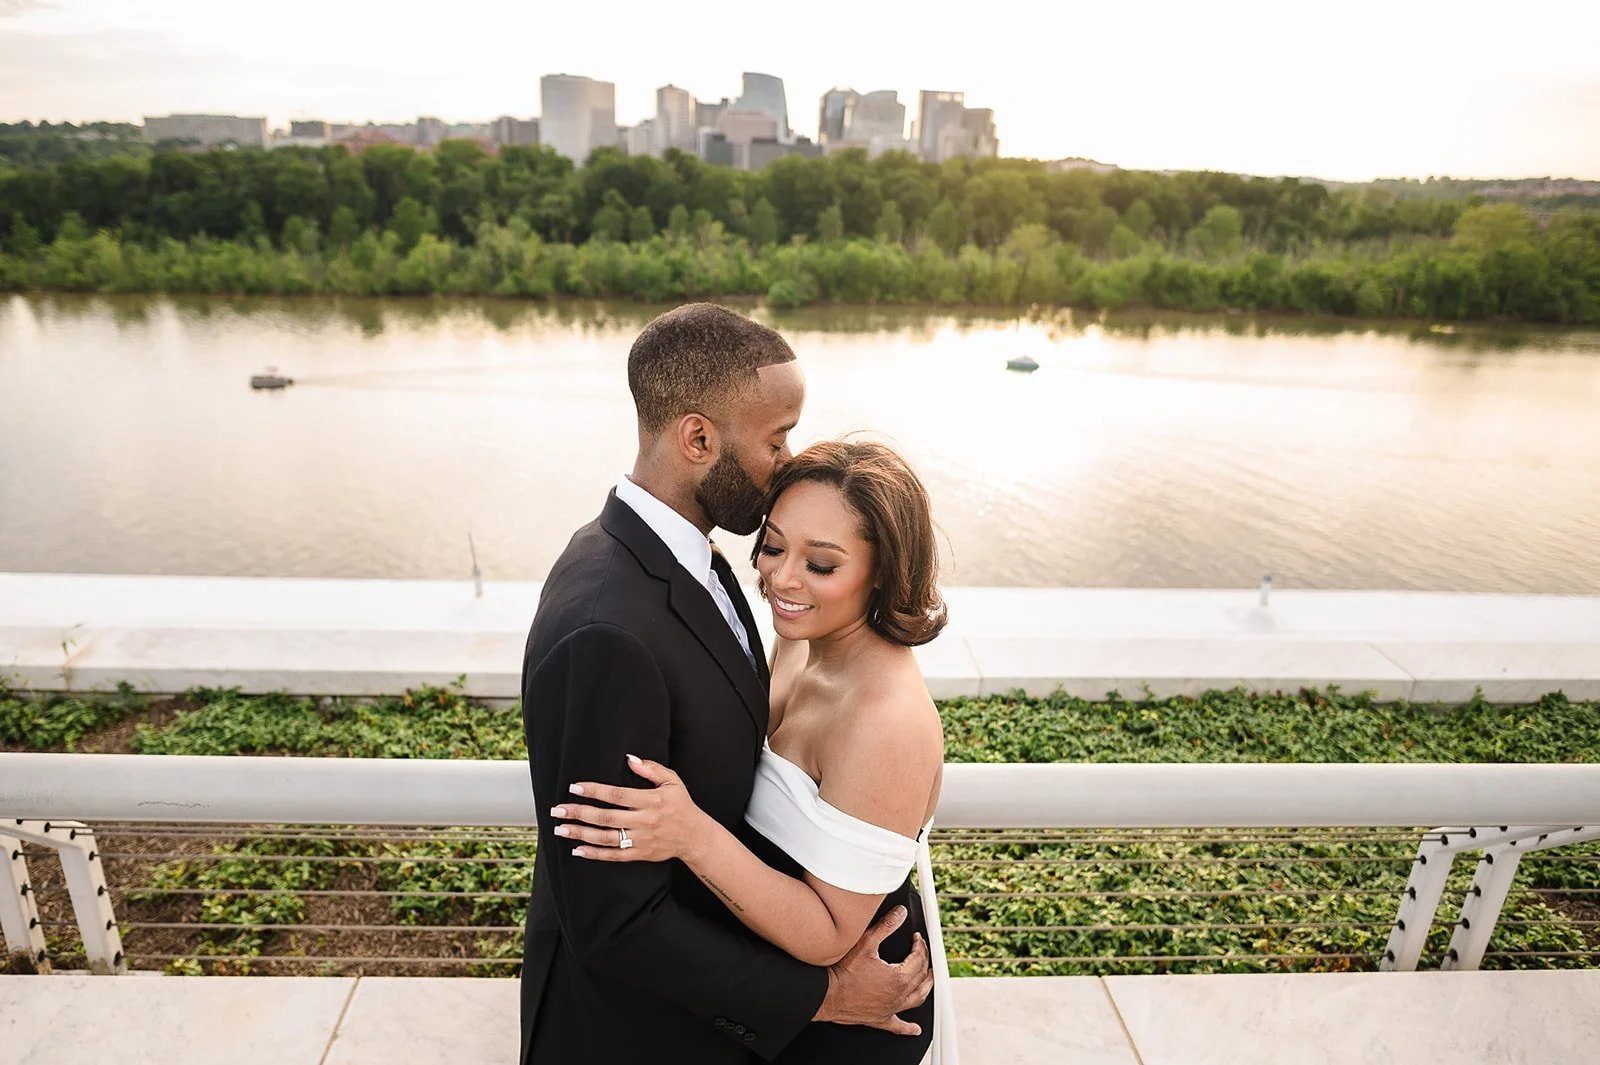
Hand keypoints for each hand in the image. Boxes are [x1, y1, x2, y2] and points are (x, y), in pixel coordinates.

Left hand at [554, 755, 712, 864]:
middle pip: (606, 817)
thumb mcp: (672, 782)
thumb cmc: (681, 805)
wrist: (695, 837)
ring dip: (580, 833)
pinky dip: (594, 854)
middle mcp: (644, 821)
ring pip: (606, 838)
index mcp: (651, 801)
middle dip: (579, 812)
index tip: (574, 787)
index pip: (617, 795)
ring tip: (560, 828)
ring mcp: (641, 840)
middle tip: (557, 809)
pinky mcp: (639, 854)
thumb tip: (629, 758)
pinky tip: (577, 849)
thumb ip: (651, 769)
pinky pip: (613, 856)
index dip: (595, 791)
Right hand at [813, 906, 933, 1035]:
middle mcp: (899, 995)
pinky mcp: (880, 1019)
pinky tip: (915, 1029)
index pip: (918, 958)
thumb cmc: (844, 972)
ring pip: (917, 999)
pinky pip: (898, 1026)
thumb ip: (886, 926)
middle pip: (920, 977)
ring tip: (929, 980)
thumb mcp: (866, 942)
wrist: (827, 994)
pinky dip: (908, 1028)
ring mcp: (891, 1008)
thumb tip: (901, 914)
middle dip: (924, 961)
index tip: (917, 938)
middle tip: (921, 951)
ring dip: (926, 988)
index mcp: (899, 977)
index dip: (919, 945)